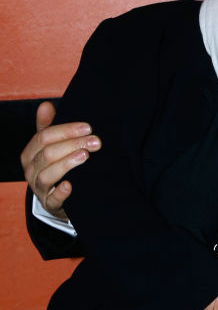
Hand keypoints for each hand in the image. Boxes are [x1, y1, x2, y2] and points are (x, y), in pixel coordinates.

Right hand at [21, 101, 100, 218]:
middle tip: (95, 141)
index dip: (66, 130)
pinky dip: (61, 192)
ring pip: (47, 174)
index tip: (88, 127)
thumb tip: (46, 105)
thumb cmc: (55, 165)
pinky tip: (71, 185)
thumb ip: (47, 126)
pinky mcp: (50, 205)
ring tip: (85, 156)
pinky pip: (52, 199)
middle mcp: (31, 170)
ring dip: (67, 164)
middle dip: (73, 145)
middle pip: (48, 154)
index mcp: (30, 154)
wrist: (58, 198)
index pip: (44, 137)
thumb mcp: (50, 146)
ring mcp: (39, 189)